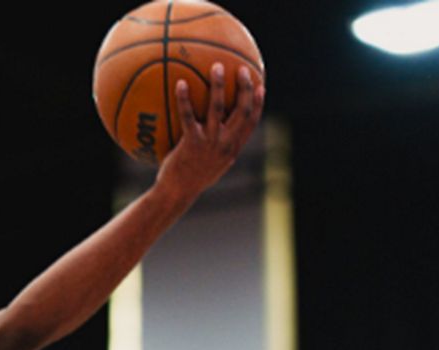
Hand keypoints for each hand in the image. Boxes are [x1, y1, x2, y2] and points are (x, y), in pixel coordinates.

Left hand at [156, 63, 264, 198]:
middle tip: (241, 69)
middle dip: (244, 88)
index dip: (258, 103)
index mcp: (232, 148)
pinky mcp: (191, 142)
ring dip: (219, 85)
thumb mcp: (210, 164)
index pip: (251, 122)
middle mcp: (225, 143)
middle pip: (242, 110)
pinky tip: (180, 83)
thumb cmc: (190, 178)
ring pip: (218, 108)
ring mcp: (209, 142)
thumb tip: (214, 131)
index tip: (260, 86)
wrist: (177, 193)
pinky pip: (188, 116)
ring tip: (216, 67)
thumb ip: (216, 147)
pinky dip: (185, 99)